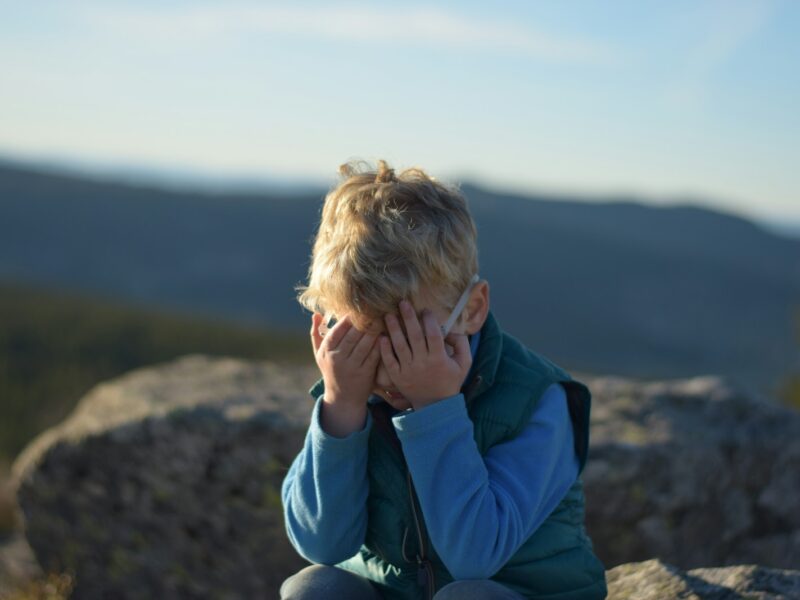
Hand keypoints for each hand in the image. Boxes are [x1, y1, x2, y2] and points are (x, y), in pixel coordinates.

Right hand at [310, 313, 380, 435]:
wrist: (343, 398)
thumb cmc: (331, 371)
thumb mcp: (319, 355)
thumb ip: (316, 334)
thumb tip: (316, 314)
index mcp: (327, 351)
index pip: (338, 330)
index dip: (349, 318)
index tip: (358, 308)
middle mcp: (338, 358)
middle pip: (353, 334)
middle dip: (364, 321)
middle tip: (374, 308)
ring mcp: (352, 366)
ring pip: (365, 343)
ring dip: (375, 329)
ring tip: (382, 317)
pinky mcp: (366, 373)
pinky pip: (374, 354)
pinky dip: (380, 343)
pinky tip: (386, 333)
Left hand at [379, 300, 471, 409]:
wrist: (435, 406)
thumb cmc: (450, 381)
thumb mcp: (464, 363)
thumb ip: (462, 344)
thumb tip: (451, 329)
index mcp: (439, 358)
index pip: (434, 334)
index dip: (429, 320)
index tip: (425, 310)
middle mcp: (422, 363)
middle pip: (415, 336)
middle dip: (408, 317)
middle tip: (402, 303)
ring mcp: (408, 370)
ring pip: (399, 346)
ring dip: (394, 329)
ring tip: (388, 315)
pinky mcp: (397, 377)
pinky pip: (389, 360)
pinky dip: (385, 349)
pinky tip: (381, 336)